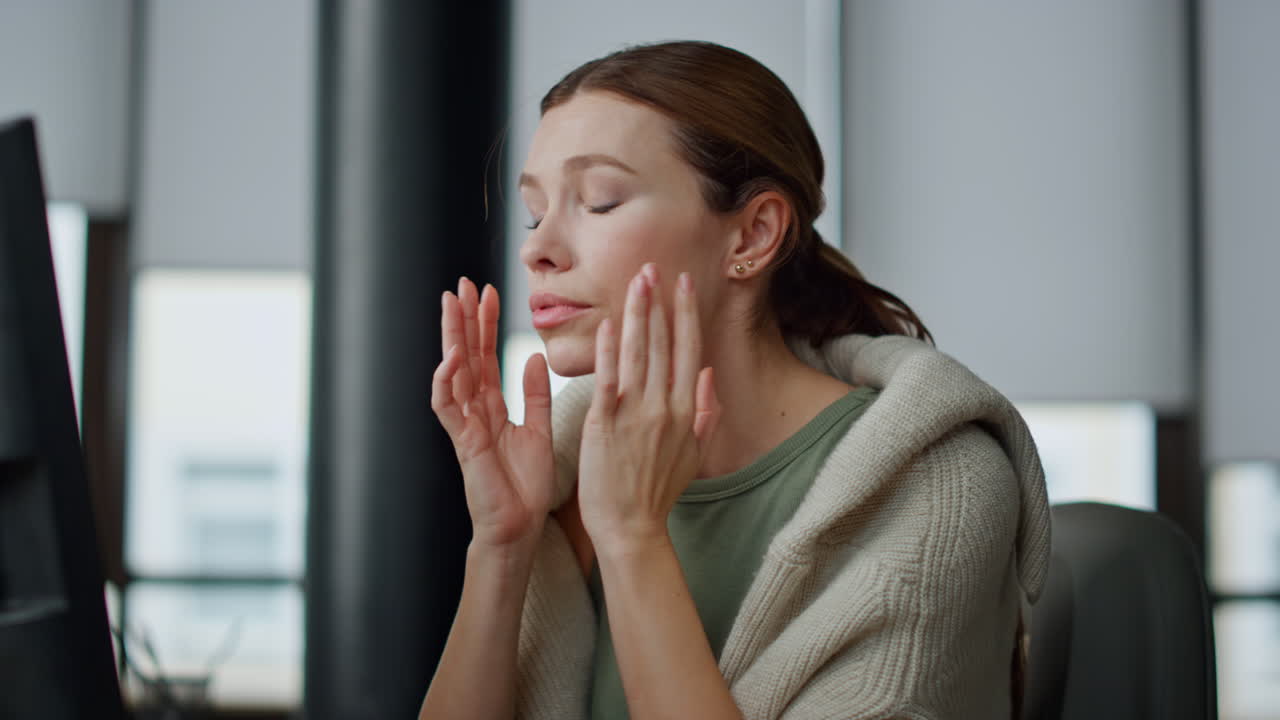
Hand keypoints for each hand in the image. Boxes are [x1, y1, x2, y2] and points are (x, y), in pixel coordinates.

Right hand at [432, 277, 555, 549]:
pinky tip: (452, 357)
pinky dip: (447, 381)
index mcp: (493, 407)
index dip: (486, 324)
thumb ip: (535, 395)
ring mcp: (465, 424)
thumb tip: (531, 356)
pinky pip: (447, 407)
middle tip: (462, 284)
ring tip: (452, 306)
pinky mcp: (462, 442)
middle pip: (465, 356)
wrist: (519, 527)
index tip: (490, 291)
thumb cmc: (526, 486)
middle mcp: (475, 411)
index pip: (486, 356)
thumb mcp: (540, 430)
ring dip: (451, 338)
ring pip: (452, 372)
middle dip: (464, 319)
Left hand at [577, 264, 720, 555]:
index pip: (688, 350)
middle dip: (659, 302)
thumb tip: (708, 376)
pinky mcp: (606, 424)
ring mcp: (636, 415)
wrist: (631, 528)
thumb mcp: (693, 455)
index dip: (686, 314)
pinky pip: (609, 379)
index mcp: (686, 412)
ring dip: (638, 314)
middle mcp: (664, 408)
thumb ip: (705, 413)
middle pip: (663, 344)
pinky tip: (608, 324)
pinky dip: (609, 351)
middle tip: (653, 266)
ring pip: (638, 353)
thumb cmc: (658, 494)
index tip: (683, 284)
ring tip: (636, 281)